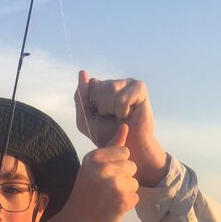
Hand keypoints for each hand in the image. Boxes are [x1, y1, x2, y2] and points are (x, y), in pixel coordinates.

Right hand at [36, 122, 138, 221]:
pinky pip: (135, 197)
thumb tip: (126, 126)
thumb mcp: (94, 166)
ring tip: (109, 198)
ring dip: (126, 192)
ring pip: (135, 183)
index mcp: (95, 157)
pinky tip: (113, 207)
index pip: (124, 151)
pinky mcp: (122, 200)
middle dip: (123, 178)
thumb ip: (112, 147)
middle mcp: (103, 168)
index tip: (106, 175)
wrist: (77, 221)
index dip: (119, 164)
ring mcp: (114, 184)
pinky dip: (126, 204)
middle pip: (132, 166)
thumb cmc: (86, 192)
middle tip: (107, 189)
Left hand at [75, 71, 167, 186]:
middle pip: (99, 86)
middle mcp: (116, 82)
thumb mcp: (86, 120)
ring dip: (112, 110)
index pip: (90, 85)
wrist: (128, 149)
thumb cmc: (108, 136)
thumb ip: (80, 98)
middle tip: (113, 118)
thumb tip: (82, 72)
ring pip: (110, 89)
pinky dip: (122, 111)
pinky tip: (129, 115)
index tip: (101, 116)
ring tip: (121, 117)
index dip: (92, 105)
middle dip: (102, 108)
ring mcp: (128, 83)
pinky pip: (122, 98)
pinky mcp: (140, 88)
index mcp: (103, 88)